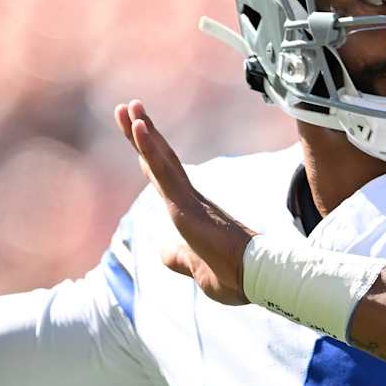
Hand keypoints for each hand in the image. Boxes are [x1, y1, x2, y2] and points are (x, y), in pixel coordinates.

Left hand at [115, 100, 253, 305]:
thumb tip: (162, 251)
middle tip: (128, 106)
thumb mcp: (197, 269)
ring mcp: (188, 200)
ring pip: (160, 160)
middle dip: (142, 133)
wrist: (257, 279)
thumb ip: (179, 258)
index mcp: (190, 211)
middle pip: (160, 160)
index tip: (137, 129)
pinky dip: (150, 148)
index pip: (163, 176)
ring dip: (142, 132)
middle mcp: (189, 199)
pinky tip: (139, 127)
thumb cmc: (235, 276)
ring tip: (129, 106)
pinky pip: (164, 172)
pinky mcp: (186, 206)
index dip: (149, 153)